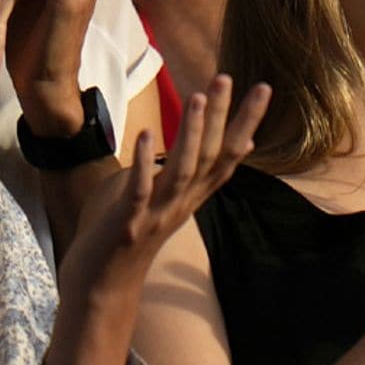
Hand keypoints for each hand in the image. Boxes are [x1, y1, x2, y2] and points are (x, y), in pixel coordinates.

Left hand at [63, 76, 270, 294]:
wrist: (101, 286)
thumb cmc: (125, 235)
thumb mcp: (156, 197)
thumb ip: (176, 172)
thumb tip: (199, 147)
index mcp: (190, 195)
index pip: (228, 154)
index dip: (247, 122)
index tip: (262, 87)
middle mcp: (181, 203)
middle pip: (212, 156)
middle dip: (223, 117)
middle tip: (229, 77)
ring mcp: (156, 214)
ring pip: (183, 171)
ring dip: (192, 134)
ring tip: (198, 96)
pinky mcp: (128, 223)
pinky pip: (139, 190)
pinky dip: (144, 163)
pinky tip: (147, 134)